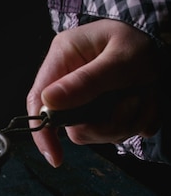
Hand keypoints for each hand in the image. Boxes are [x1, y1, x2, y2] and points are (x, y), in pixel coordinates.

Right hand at [26, 19, 161, 166]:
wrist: (161, 40)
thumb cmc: (138, 40)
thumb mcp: (120, 58)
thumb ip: (87, 81)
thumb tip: (48, 101)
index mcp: (61, 59)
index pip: (38, 101)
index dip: (43, 131)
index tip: (54, 156)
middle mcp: (67, 83)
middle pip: (72, 125)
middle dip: (106, 123)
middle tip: (133, 102)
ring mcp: (83, 101)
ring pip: (95, 133)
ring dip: (127, 121)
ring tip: (145, 94)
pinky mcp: (101, 112)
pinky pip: (114, 133)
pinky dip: (136, 122)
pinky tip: (145, 101)